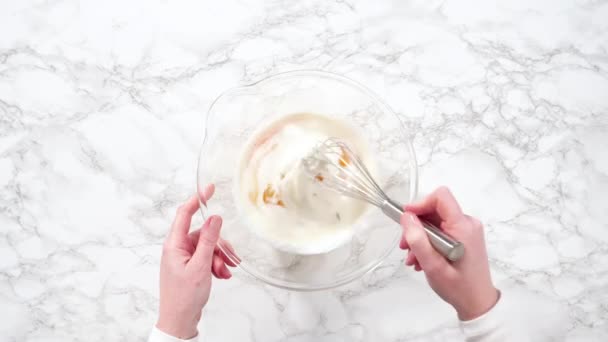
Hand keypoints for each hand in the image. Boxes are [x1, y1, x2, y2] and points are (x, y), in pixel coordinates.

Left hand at [156, 184, 237, 338]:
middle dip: (218, 245)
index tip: (210, 188)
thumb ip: (208, 241)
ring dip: (219, 257)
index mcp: (174, 245)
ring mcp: (183, 257)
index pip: (185, 214)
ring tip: (225, 271)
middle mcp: (177, 248)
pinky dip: (216, 264)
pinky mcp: (190, 266)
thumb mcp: (200, 266)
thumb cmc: (184, 297)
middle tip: (228, 258)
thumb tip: (214, 218)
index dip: (197, 199)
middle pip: (203, 233)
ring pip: (208, 246)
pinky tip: (222, 275)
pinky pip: (207, 257)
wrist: (179, 321)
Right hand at [399, 187, 498, 320]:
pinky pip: (441, 231)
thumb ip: (418, 240)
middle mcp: (467, 224)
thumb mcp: (433, 266)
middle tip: (405, 246)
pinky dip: (429, 242)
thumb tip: (406, 217)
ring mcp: (467, 230)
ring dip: (420, 237)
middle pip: (435, 210)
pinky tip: (422, 259)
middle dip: (416, 226)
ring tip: (412, 258)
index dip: (420, 204)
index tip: (406, 219)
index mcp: (463, 227)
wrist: (478, 303)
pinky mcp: (464, 237)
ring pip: (435, 221)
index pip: (441, 197)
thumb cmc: (459, 288)